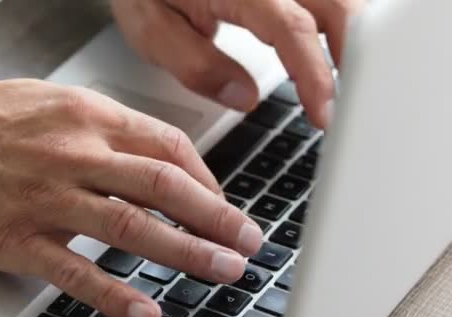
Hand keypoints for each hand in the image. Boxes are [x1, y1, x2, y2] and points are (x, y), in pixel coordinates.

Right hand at [0, 79, 262, 316]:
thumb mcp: (52, 101)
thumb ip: (106, 127)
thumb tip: (156, 157)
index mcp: (86, 115)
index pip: (167, 146)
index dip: (205, 179)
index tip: (221, 202)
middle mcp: (73, 153)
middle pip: (163, 185)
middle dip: (216, 216)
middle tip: (248, 240)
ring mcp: (46, 199)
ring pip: (131, 227)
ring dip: (185, 252)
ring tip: (223, 270)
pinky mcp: (17, 239)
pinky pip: (75, 271)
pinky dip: (114, 293)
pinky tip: (145, 310)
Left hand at [112, 0, 364, 127]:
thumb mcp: (152, 29)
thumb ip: (196, 64)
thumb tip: (244, 98)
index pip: (293, 29)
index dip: (315, 75)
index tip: (324, 115)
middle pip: (338, 5)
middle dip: (356, 56)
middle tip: (351, 103)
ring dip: (352, 37)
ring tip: (347, 81)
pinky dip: (338, 23)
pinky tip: (334, 47)